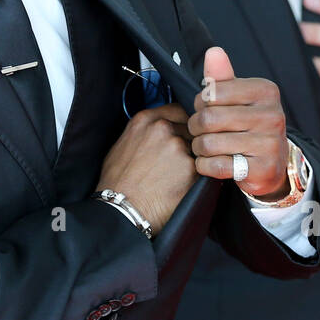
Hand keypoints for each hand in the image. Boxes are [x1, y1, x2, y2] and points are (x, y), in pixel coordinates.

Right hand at [96, 102, 195, 235]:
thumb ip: (144, 131)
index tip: (184, 133)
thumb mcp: (123, 144)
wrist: (121, 209)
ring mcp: (178, 147)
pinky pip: (202, 167)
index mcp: (146, 120)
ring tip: (176, 176)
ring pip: (197, 148)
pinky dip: (195, 176)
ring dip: (193, 159)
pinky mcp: (190, 168)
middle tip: (178, 160)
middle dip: (189, 141)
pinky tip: (180, 185)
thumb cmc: (118, 181)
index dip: (184, 123)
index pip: (179, 110)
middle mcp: (163, 128)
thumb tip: (159, 130)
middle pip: (191, 128)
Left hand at [187, 47, 289, 199]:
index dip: (200, 103)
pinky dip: (206, 166)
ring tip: (205, 147)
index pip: (213, 92)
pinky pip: (217, 166)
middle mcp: (272, 115)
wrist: (272, 163)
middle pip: (209, 119)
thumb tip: (213, 52)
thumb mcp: (238, 97)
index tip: (205, 108)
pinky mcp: (262, 169)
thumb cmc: (248, 125)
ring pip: (210, 144)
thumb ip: (222, 76)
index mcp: (265, 91)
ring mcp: (269, 144)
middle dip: (195, 127)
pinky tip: (212, 163)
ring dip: (199, 148)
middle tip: (199, 131)